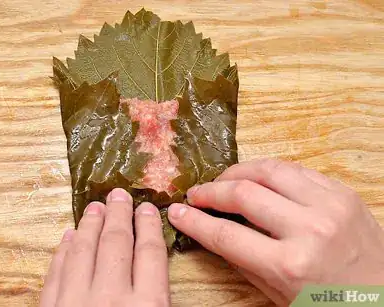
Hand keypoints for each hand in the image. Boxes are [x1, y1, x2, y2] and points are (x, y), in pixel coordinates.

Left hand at [40, 188, 169, 306]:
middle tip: (119, 195)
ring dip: (89, 226)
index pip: (150, 253)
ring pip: (83, 252)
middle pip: (116, 244)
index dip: (149, 226)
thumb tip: (152, 262)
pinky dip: (63, 252)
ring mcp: (76, 303)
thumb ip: (157, 296)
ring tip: (95, 207)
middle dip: (118, 215)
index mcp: (147, 305)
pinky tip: (69, 238)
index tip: (146, 208)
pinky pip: (56, 274)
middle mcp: (111, 299)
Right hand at [167, 158, 383, 305]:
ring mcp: (329, 205)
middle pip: (243, 195)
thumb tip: (212, 231)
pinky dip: (270, 171)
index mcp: (290, 265)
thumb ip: (243, 261)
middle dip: (211, 192)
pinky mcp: (342, 192)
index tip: (177, 211)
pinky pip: (296, 170)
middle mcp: (309, 230)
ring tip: (223, 181)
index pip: (226, 235)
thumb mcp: (279, 294)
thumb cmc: (329, 303)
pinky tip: (257, 178)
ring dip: (237, 172)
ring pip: (269, 170)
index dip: (195, 221)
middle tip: (197, 194)